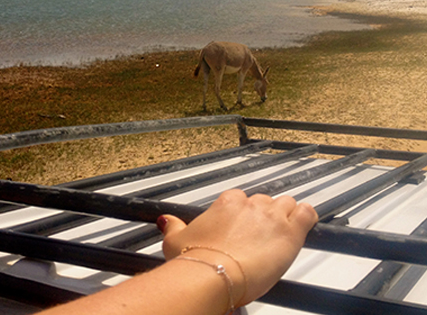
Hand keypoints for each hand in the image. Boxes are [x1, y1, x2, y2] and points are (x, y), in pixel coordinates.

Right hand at [158, 190, 317, 305]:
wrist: (214, 274)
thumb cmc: (198, 259)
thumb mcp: (175, 240)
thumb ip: (173, 226)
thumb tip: (166, 221)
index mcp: (226, 203)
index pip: (241, 199)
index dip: (244, 213)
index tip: (242, 226)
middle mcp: (251, 205)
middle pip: (265, 201)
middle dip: (265, 216)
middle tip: (261, 235)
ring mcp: (272, 217)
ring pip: (287, 204)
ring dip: (287, 215)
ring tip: (283, 231)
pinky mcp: (291, 232)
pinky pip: (307, 213)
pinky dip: (308, 217)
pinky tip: (305, 223)